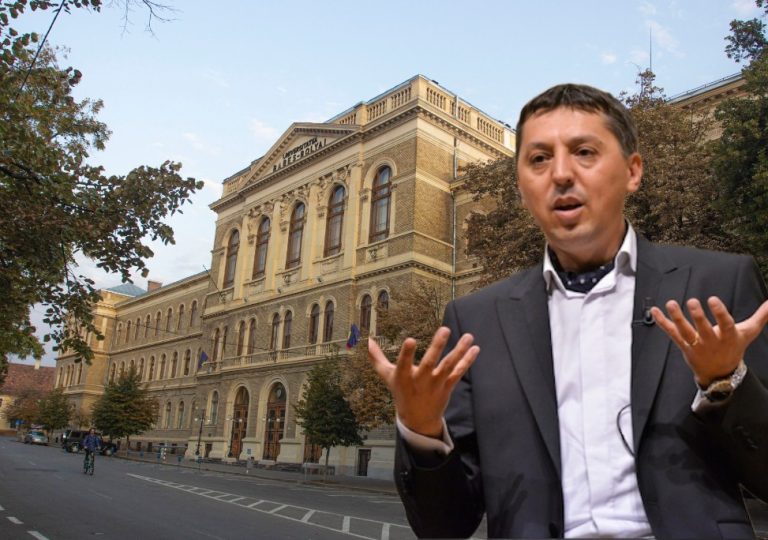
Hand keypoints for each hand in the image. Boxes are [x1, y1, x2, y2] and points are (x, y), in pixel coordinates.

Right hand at [368, 327, 479, 437]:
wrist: (418, 420)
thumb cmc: (401, 393)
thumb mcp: (387, 377)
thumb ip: (377, 358)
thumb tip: (366, 341)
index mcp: (403, 378)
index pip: (403, 364)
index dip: (406, 353)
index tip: (410, 340)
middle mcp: (420, 381)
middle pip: (429, 363)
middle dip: (437, 346)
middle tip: (444, 329)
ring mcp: (436, 384)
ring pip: (448, 366)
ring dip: (459, 350)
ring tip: (468, 336)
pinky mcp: (447, 387)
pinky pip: (458, 372)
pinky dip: (467, 361)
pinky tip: (475, 348)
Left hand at [651, 297, 767, 385]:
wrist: (720, 373)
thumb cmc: (733, 347)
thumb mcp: (748, 332)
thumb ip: (761, 316)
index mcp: (728, 337)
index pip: (725, 324)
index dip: (719, 312)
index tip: (713, 299)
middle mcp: (711, 341)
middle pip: (703, 329)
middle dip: (698, 316)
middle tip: (693, 301)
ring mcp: (696, 345)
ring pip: (685, 331)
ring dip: (676, 318)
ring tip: (671, 304)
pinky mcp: (684, 346)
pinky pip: (672, 333)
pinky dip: (663, 322)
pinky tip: (655, 311)